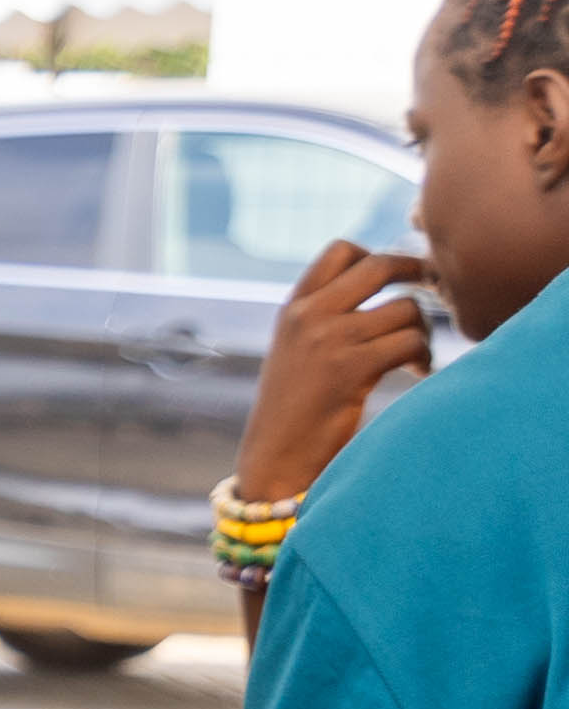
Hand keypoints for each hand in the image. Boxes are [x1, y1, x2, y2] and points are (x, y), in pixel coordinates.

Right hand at [239, 238, 435, 505]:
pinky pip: (411, 342)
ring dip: (423, 329)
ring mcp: (327, 340)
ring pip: (405, 308)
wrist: (274, 459)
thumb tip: (385, 284)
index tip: (397, 278)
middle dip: (417, 272)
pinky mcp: (350, 369)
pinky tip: (419, 372)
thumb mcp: (297, 351)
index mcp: (293, 307)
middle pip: (379, 265)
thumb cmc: (295, 410)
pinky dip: (424, 356)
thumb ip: (326, 317)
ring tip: (418, 354)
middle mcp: (307, 316)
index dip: (378, 254)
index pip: (341, 250)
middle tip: (434, 289)